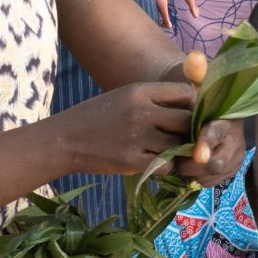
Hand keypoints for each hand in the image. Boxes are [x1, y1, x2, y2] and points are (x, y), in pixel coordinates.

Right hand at [59, 81, 200, 177]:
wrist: (65, 139)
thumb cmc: (97, 116)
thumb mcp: (124, 96)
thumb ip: (154, 99)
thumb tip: (191, 103)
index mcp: (139, 91)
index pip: (184, 93)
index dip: (192, 105)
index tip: (190, 114)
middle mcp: (141, 111)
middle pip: (186, 120)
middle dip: (190, 130)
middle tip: (185, 137)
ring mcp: (137, 137)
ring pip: (178, 145)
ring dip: (178, 151)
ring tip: (168, 150)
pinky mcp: (131, 161)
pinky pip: (166, 165)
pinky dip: (166, 166)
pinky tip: (155, 162)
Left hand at [176, 50, 240, 188]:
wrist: (196, 113)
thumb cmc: (193, 97)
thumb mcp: (194, 83)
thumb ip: (195, 71)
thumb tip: (195, 57)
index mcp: (229, 119)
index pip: (220, 134)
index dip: (207, 143)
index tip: (196, 153)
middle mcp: (236, 141)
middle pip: (217, 163)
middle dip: (193, 164)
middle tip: (174, 158)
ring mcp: (233, 158)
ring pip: (211, 176)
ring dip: (191, 173)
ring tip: (177, 160)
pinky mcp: (226, 172)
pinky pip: (209, 184)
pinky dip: (194, 179)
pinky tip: (183, 168)